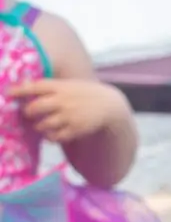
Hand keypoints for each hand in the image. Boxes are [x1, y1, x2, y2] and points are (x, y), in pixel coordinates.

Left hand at [9, 77, 125, 145]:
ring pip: (43, 124)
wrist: (109, 105)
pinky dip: (50, 136)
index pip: (36, 87)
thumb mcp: (69, 85)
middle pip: (35, 108)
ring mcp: (69, 116)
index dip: (20, 90)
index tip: (9, 93)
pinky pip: (54, 137)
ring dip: (39, 126)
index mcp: (60, 87)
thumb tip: (24, 87)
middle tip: (29, 113)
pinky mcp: (75, 129)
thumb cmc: (85, 93)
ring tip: (41, 124)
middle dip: (28, 112)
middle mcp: (63, 101)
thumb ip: (50, 87)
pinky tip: (52, 133)